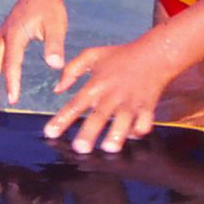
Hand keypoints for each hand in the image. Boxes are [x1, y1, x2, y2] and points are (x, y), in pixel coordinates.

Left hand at [42, 39, 178, 154]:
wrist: (153, 54)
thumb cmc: (119, 55)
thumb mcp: (91, 55)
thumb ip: (71, 70)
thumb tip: (57, 89)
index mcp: (96, 84)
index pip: (75, 104)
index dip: (62, 119)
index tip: (50, 133)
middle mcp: (112, 95)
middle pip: (99, 116)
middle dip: (89, 133)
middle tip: (80, 149)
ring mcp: (131, 102)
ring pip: (124, 121)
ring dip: (116, 135)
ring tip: (108, 148)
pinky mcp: (147, 107)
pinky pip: (143, 123)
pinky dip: (138, 131)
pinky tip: (131, 135)